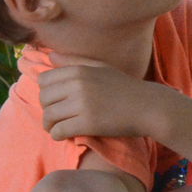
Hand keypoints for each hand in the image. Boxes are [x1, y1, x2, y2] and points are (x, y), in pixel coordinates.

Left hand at [37, 61, 168, 141]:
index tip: (58, 100)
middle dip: (48, 110)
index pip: (44, 80)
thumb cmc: (125, 87)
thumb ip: (75, 61)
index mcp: (79, 70)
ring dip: (50, 125)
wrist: (148, 107)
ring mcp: (83, 104)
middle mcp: (78, 84)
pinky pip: (58, 131)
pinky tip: (67, 135)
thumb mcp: (101, 67)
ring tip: (60, 128)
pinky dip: (58, 135)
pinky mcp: (88, 123)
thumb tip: (50, 56)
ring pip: (48, 116)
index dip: (48, 92)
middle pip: (43, 99)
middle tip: (60, 117)